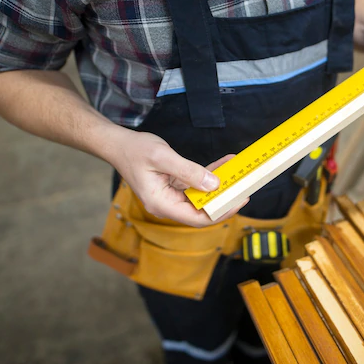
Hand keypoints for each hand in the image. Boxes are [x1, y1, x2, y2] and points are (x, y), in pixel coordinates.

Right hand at [109, 129, 247, 226]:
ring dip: (220, 184)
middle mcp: (167, 204)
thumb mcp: (163, 158)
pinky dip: (210, 174)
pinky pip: (196, 184)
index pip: (197, 219)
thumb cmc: (134, 151)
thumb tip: (213, 184)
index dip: (221, 213)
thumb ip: (189, 172)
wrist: (118, 144)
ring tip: (239, 172)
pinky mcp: (174, 186)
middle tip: (245, 187)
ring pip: (201, 196)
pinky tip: (225, 163)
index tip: (239, 202)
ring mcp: (171, 196)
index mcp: (162, 204)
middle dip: (224, 198)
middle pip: (202, 210)